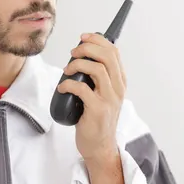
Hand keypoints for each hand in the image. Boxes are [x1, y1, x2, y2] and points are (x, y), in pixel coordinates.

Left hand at [57, 32, 125, 161]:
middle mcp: (118, 88)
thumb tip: (81, 54)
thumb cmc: (95, 117)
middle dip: (87, 48)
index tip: (83, 37)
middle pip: (107, 56)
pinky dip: (68, 84)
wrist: (99, 146)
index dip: (97, 40)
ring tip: (67, 70)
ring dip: (77, 64)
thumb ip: (97, 76)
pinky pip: (82, 89)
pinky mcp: (98, 110)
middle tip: (73, 52)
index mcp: (120, 81)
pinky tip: (63, 86)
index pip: (113, 51)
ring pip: (97, 69)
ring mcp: (109, 99)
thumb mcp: (102, 93)